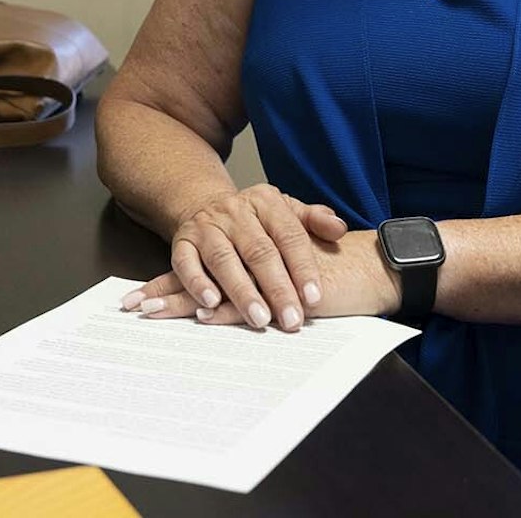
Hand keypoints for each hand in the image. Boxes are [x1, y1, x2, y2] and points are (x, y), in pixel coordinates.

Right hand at [124, 184, 348, 331]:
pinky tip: (211, 304)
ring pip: (223, 259)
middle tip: (291, 320)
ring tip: (259, 319)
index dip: (302, 266)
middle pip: (259, 251)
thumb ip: (314, 220)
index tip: (313, 297)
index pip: (289, 234)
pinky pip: (185, 263)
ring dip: (241, 291)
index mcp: (266, 201)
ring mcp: (206, 227)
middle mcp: (235, 211)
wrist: (204, 205)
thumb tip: (339, 229)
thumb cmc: (255, 219)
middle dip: (277, 288)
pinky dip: (197, 283)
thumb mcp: (286, 211)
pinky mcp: (181, 242)